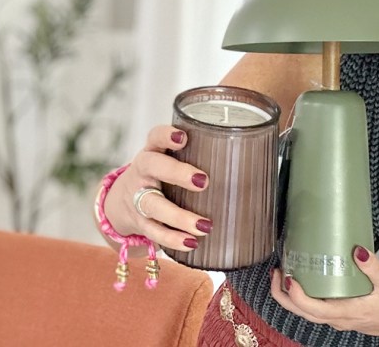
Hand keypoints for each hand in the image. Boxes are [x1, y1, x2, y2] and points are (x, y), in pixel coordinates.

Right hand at [103, 125, 211, 251]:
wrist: (122, 204)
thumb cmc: (162, 178)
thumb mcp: (171, 162)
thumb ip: (201, 158)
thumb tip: (256, 162)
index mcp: (152, 152)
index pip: (155, 136)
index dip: (166, 135)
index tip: (183, 137)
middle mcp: (142, 172)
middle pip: (152, 166)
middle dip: (176, 173)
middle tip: (203, 181)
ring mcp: (137, 198)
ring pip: (153, 205)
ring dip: (179, 217)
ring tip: (205, 226)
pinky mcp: (139, 222)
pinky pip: (154, 232)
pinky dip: (173, 239)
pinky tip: (192, 243)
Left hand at [270, 246, 378, 339]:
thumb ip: (373, 266)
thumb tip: (357, 250)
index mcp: (346, 313)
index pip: (311, 309)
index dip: (295, 295)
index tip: (287, 276)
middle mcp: (340, 320)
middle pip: (303, 313)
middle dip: (284, 296)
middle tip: (277, 273)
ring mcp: (342, 321)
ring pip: (310, 314)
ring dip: (294, 298)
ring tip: (287, 276)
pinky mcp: (346, 317)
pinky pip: (320, 311)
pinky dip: (308, 299)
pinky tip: (310, 283)